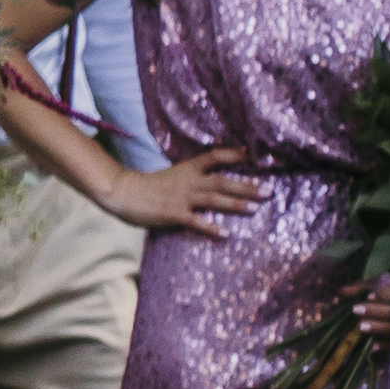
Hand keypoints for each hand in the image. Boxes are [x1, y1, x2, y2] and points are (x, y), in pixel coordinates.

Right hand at [107, 142, 262, 236]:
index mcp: (186, 169)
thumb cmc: (145, 185)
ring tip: (255, 208)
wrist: (121, 192)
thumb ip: (191, 177)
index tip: (251, 155)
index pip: (213, 157)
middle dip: (246, 186)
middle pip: (222, 181)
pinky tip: (225, 234)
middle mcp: (188, 181)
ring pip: (214, 199)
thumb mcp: (171, 174)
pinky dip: (211, 227)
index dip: (233, 155)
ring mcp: (181, 198)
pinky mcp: (174, 214)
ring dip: (235, 204)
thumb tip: (209, 181)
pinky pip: (196, 221)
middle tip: (268, 190)